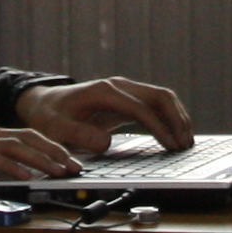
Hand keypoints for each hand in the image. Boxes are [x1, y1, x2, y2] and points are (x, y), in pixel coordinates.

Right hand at [0, 125, 85, 208]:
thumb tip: (23, 181)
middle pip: (28, 136)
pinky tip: (28, 177)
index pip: (27, 136)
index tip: (71, 162)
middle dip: (55, 151)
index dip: (52, 148)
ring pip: (16, 145)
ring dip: (42, 159)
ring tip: (60, 171)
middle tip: (75, 166)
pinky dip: (14, 167)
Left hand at [15, 76, 189, 157]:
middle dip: (176, 120)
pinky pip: (155, 106)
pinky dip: (169, 119)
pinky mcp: (127, 100)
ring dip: (177, 118)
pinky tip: (175, 136)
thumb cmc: (49, 117)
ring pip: (162, 98)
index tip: (170, 146)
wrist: (45, 103)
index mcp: (104, 91)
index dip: (158, 127)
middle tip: (185, 145)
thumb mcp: (55, 129)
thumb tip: (105, 142)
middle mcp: (118, 86)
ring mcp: (124, 91)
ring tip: (186, 142)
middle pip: (159, 96)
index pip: (140, 108)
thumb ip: (77, 136)